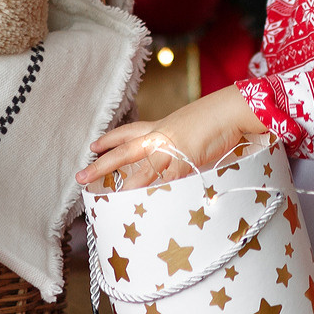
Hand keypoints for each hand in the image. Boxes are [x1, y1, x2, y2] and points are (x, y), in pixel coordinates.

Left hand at [78, 86, 265, 190]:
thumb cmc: (218, 117)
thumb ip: (179, 141)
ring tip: (109, 197)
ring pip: (143, 170)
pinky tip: (146, 203)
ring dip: (126, 185)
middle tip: (80, 176)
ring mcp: (171, 150)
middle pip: (125, 151)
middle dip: (101, 164)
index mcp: (162, 126)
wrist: (232, 110)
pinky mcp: (185, 163)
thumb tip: (178, 152)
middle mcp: (161, 137)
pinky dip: (158, 193)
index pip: (129, 131)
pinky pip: (168, 182)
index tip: (93, 146)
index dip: (110, 139)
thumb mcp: (191, 127)